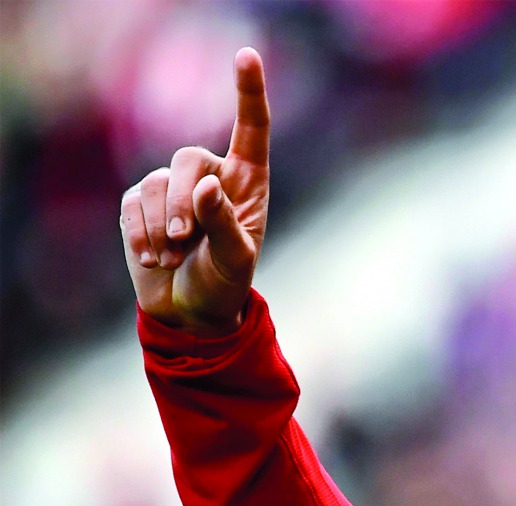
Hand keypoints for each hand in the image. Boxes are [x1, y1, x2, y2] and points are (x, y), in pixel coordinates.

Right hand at [120, 47, 269, 336]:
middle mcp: (211, 176)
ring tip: (177, 258)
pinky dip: (143, 234)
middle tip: (188, 241)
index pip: (251, 128)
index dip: (248, 91)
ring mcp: (173, 187)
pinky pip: (134, 204)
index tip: (246, 56)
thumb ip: (224, 223)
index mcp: (248, 181)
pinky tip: (156, 259)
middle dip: (184, 202)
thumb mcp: (236, 259)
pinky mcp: (142, 203)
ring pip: (157, 184)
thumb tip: (205, 186)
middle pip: (187, 159)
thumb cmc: (225, 282)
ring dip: (165, 228)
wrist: (191, 311)